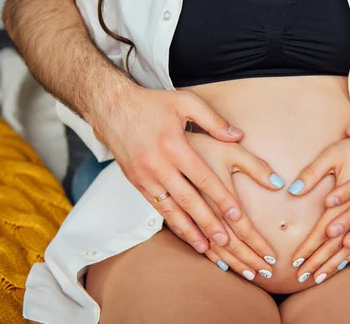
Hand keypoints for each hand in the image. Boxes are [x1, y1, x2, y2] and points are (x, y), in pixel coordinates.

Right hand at [92, 85, 283, 254]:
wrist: (110, 107)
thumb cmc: (152, 103)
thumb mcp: (185, 102)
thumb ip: (213, 120)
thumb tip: (238, 135)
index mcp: (173, 146)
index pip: (203, 178)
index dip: (221, 198)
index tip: (238, 215)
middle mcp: (158, 165)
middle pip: (188, 199)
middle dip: (208, 223)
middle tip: (226, 241)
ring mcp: (145, 176)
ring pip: (171, 209)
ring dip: (189, 230)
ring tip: (206, 247)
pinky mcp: (136, 182)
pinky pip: (157, 207)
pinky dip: (172, 222)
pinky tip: (184, 233)